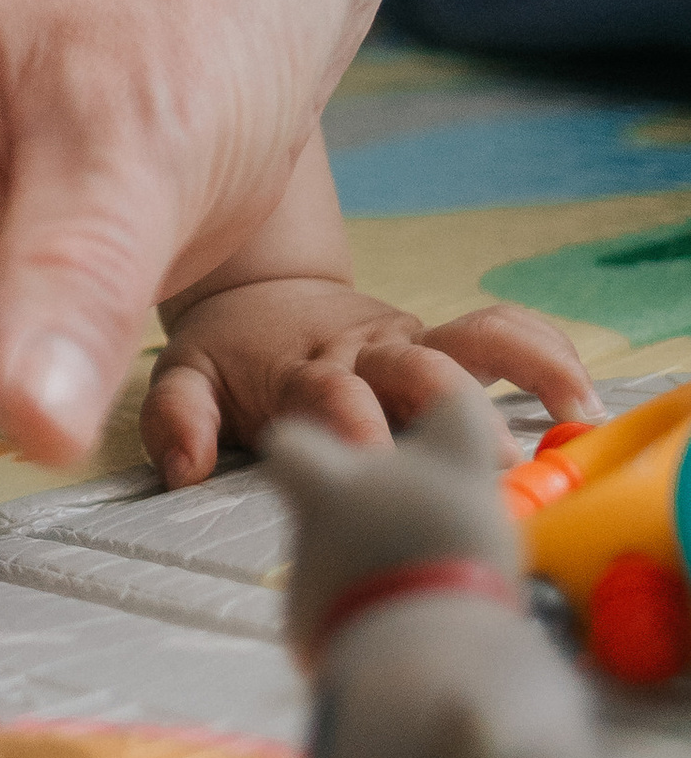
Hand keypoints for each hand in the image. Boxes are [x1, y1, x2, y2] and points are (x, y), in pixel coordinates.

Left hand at [141, 277, 598, 488]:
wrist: (255, 289)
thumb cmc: (226, 352)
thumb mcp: (182, 376)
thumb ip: (178, 419)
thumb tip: (185, 465)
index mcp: (297, 369)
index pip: (330, 395)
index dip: (355, 426)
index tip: (380, 469)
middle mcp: (360, 353)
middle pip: (413, 370)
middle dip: (452, 408)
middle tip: (496, 464)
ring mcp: (405, 344)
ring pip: (470, 343)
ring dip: (523, 371)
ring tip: (572, 414)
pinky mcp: (438, 342)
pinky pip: (497, 335)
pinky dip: (541, 353)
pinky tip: (580, 399)